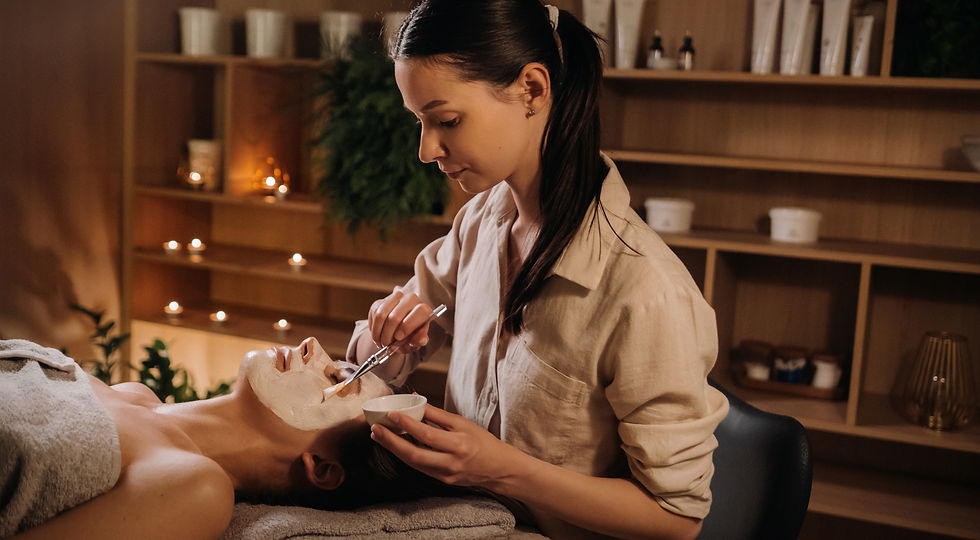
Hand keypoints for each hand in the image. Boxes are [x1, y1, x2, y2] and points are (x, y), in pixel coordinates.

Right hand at [368, 291, 433, 352]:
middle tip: (387, 344)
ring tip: (381, 342)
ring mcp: (395, 298)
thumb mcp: (416, 342)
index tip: (398, 337)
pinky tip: (378, 335)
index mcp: (424, 309)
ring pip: (381, 315)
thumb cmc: (410, 337)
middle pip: (395, 316)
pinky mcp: (380, 302)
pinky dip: (373, 329)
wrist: (397, 332)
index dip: (407, 327)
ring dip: (378, 333)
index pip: (419, 312)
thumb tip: (421, 340)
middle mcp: (411, 299)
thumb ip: (419, 340)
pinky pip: (373, 314)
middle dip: (388, 335)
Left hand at [370, 404, 526, 488]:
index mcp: (459, 445)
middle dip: (391, 442)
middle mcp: (450, 463)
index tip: (391, 415)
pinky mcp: (442, 481)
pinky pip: (420, 467)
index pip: (427, 435)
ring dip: (394, 449)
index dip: (407, 425)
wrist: (499, 468)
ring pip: (413, 463)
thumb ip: (438, 416)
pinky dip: (406, 456)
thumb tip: (417, 402)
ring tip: (380, 436)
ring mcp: (445, 475)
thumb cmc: (484, 443)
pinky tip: (396, 446)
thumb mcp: (463, 424)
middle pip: (414, 454)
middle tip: (376, 429)